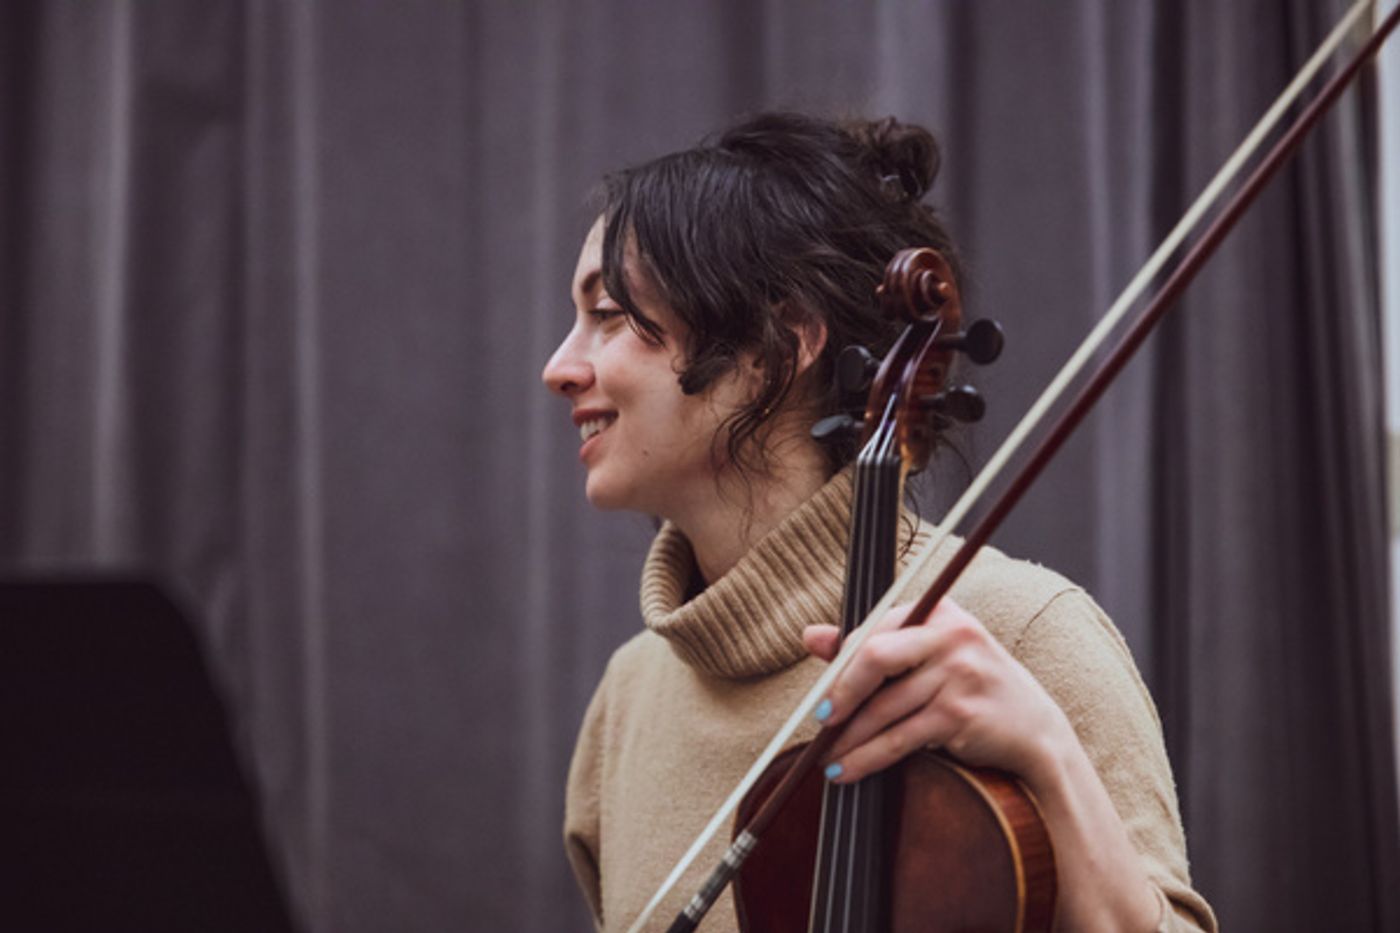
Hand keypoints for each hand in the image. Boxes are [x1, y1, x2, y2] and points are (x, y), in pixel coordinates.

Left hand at [802, 598, 1072, 786]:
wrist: (1035, 731)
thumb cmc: (972, 687)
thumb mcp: (929, 656)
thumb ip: (872, 644)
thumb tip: (809, 635)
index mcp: (939, 612)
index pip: (876, 629)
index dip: (841, 661)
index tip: (823, 691)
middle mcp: (950, 636)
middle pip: (876, 657)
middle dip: (841, 693)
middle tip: (821, 720)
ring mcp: (958, 675)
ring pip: (884, 707)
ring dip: (849, 738)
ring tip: (827, 757)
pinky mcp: (959, 714)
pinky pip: (899, 738)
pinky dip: (868, 758)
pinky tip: (848, 770)